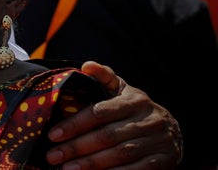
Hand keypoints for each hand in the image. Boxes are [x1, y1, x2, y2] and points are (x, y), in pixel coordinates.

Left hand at [46, 61, 181, 168]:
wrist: (172, 131)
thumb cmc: (135, 109)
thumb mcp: (122, 90)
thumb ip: (104, 77)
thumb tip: (86, 65)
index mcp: (134, 100)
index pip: (99, 112)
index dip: (75, 124)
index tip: (53, 135)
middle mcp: (148, 119)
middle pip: (107, 136)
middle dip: (77, 147)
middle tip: (53, 156)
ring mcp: (158, 141)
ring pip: (120, 154)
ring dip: (91, 164)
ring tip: (67, 169)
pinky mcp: (164, 160)